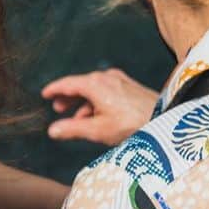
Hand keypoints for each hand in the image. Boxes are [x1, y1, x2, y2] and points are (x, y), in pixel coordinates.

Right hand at [41, 69, 158, 145]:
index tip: (44, 94)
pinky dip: (96, 101)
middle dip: (68, 96)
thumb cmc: (133, 125)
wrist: (164, 120)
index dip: (54, 89)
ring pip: (94, 88)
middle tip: (57, 107)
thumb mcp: (98, 130)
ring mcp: (120, 81)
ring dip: (83, 102)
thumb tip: (52, 130)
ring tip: (76, 117)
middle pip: (81, 84)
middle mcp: (107, 77)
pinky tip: (97, 116)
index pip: (68, 83)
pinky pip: (106, 91)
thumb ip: (73, 129)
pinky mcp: (129, 87)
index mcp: (96, 84)